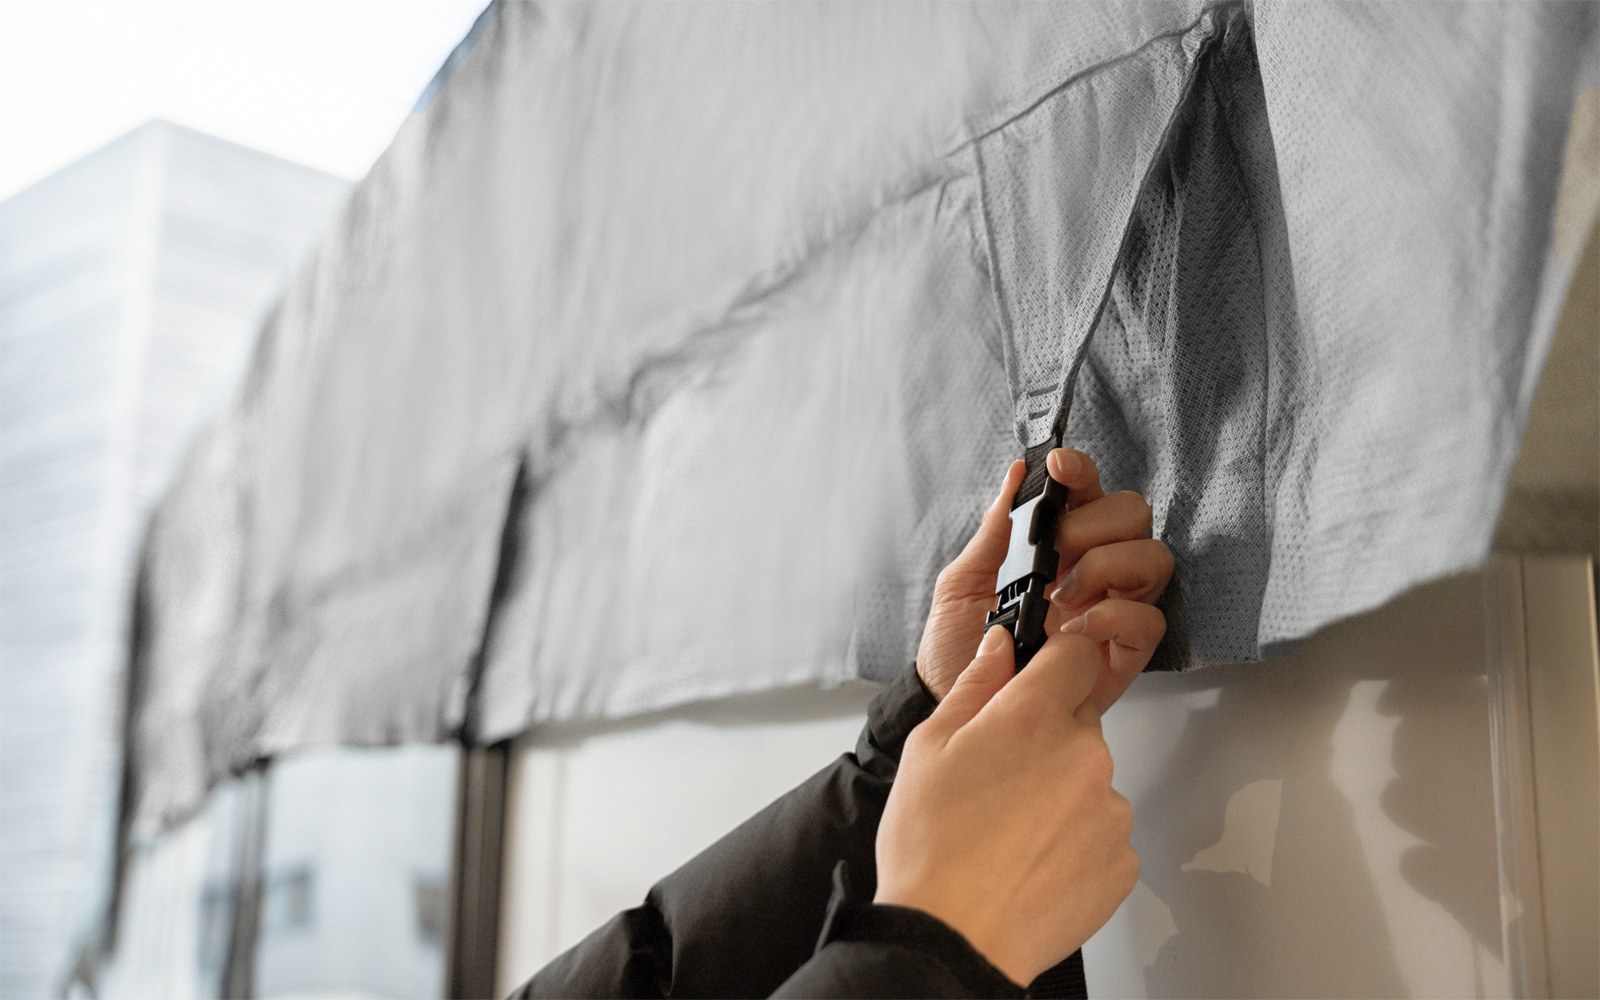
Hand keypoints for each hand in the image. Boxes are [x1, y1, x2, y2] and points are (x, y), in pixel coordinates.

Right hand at [876, 625, 1138, 984]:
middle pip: (1081, 721)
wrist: (955, 938)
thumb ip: (974, 686)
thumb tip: (1000, 649)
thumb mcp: (929, 747)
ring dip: (1063, 792)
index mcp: (1035, 717)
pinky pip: (1103, 832)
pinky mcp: (1123, 859)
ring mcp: (1111, 810)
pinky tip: (1032, 858)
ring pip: (1092, 780)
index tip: (1043, 677)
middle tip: (1002, 776)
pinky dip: (1076, 840)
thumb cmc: (932, 847)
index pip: (1078, 654)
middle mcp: (1085, 755)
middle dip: (1048, 737)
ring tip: (1012, 829)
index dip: (1058, 661)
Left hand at [916, 450, 1173, 712]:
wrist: (953, 702)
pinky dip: (1117, 616)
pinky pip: (1149, 622)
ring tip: (1062, 594)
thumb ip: (994, 532)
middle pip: (1133, 517)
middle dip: (1095, 523)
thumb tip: (1015, 476)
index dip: (1082, 473)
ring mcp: (1111, 612)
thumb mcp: (962, 583)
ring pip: (1153, 561)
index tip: (1059, 469)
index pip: (1089, 494)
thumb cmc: (957, 646)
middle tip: (1056, 552)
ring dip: (1109, 566)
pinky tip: (1076, 629)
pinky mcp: (1121, 657)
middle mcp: (1093, 573)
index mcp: (1057, 547)